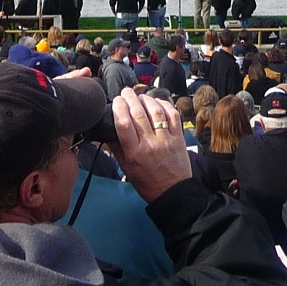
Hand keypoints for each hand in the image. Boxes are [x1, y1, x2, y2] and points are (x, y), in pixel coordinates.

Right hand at [109, 88, 191, 202]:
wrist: (173, 192)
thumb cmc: (147, 182)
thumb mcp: (127, 168)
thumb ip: (117, 149)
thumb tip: (106, 131)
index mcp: (134, 153)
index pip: (123, 124)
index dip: (118, 107)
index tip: (116, 101)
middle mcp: (150, 144)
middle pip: (138, 114)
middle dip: (130, 98)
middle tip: (125, 92)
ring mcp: (166, 140)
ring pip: (155, 111)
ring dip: (146, 99)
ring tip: (140, 96)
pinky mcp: (179, 138)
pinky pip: (173, 115)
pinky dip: (164, 104)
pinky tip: (157, 102)